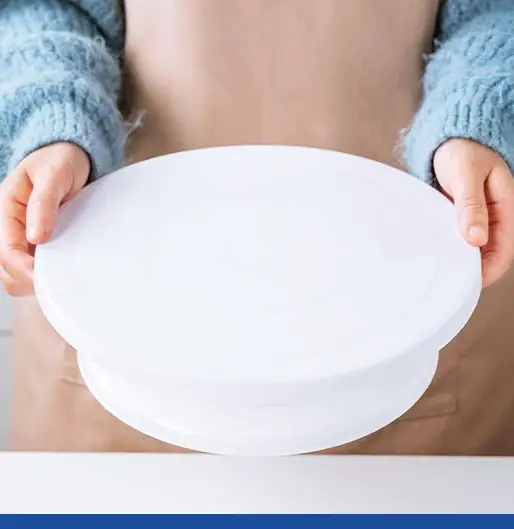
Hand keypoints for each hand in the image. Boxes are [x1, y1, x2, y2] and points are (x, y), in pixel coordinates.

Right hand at [0, 142, 89, 295]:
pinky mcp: (34, 242)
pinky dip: (44, 275)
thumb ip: (44, 204)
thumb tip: (36, 237)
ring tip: (61, 275)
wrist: (69, 156)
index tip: (47, 279)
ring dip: (35, 280)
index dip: (25, 270)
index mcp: (4, 209)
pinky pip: (32, 268)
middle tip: (59, 280)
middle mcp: (8, 227)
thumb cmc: (59, 160)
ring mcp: (20, 236)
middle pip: (6, 271)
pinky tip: (61, 270)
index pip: (7, 252)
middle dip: (29, 280)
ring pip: (16, 275)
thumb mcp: (53, 175)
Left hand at [434, 138, 513, 286]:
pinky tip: (436, 255)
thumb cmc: (462, 152)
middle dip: (473, 270)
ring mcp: (478, 219)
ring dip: (461, 260)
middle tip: (449, 283)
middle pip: (489, 254)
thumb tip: (476, 239)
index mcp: (506, 208)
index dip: (489, 270)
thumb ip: (471, 206)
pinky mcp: (462, 218)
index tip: (470, 283)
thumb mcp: (467, 176)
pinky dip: (451, 248)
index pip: (504, 250)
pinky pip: (459, 239)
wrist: (449, 139)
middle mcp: (494, 217)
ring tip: (441, 273)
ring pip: (473, 249)